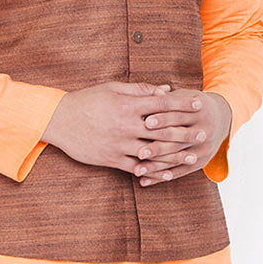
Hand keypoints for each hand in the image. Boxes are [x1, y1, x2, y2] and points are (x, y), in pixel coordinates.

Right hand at [42, 81, 188, 172]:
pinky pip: (135, 167)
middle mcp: (126, 126)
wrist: (59, 120)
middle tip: (203, 134)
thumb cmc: (87, 100)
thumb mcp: (112, 88)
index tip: (198, 105)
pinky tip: (166, 174)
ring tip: (191, 158)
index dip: (182, 104)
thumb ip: (139, 90)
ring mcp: (119, 144)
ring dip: (174, 156)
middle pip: (162, 131)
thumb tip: (164, 89)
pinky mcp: (111, 158)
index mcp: (128, 106)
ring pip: (152, 152)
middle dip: (185, 133)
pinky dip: (152, 171)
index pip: (161, 104)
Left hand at [130, 89, 231, 184]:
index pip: (179, 115)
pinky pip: (180, 172)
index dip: (163, 119)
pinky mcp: (202, 162)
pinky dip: (161, 177)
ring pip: (177, 159)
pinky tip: (145, 181)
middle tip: (139, 153)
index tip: (146, 122)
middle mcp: (205, 130)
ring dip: (156, 167)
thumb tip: (152, 93)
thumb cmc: (190, 104)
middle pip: (178, 140)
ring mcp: (204, 148)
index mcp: (199, 111)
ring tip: (137, 171)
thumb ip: (166, 98)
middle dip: (158, 147)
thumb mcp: (182, 97)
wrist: (221, 118)